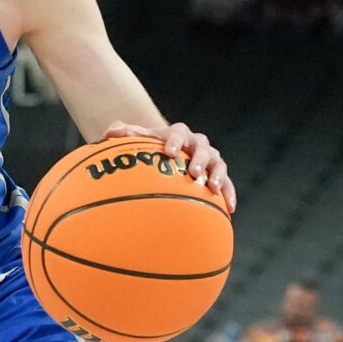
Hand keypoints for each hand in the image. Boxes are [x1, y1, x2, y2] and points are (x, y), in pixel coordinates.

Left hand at [101, 119, 235, 211]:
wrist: (164, 155)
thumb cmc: (146, 148)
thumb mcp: (133, 139)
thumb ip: (121, 132)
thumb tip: (112, 132)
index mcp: (177, 134)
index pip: (177, 133)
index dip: (175, 141)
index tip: (169, 152)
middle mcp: (196, 144)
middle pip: (202, 146)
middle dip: (199, 158)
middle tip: (194, 171)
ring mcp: (209, 159)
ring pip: (218, 163)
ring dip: (217, 175)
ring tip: (213, 188)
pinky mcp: (217, 175)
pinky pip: (227, 184)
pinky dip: (229, 194)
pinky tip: (230, 209)